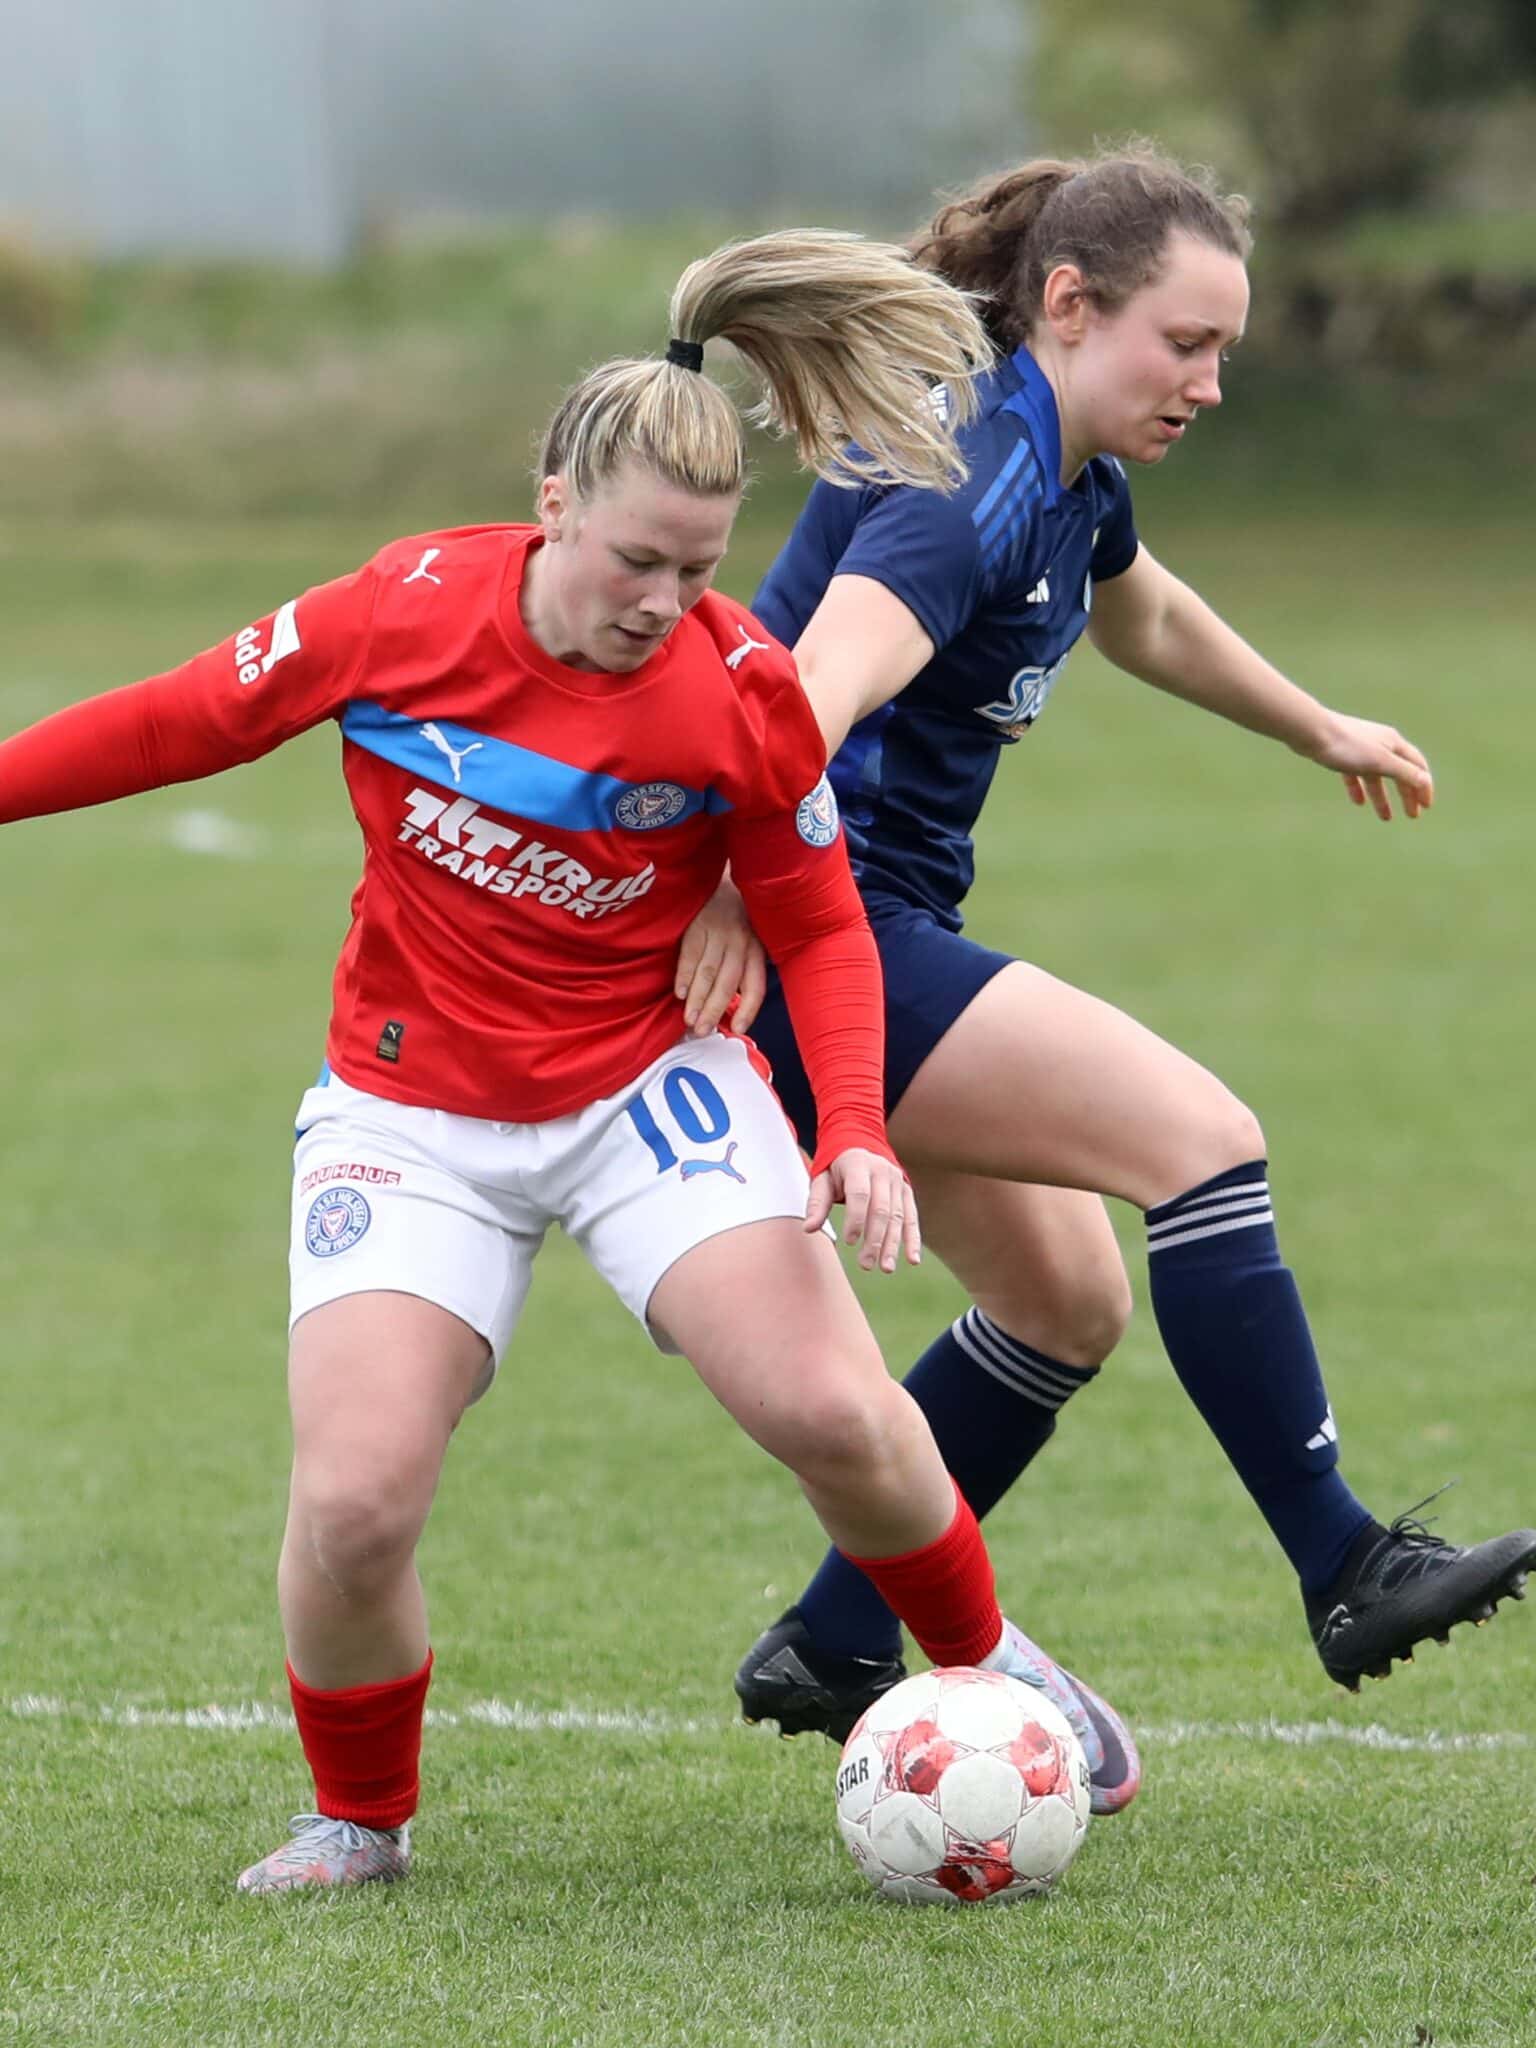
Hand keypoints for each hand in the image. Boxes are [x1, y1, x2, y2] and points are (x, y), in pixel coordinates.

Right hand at [673, 876, 767, 1035]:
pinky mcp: (697, 925)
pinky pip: (690, 954)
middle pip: (728, 983)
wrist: (716, 878)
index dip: (748, 1009)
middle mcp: (740, 942)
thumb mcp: (746, 942)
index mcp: (756, 950)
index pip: (756, 985)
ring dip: (698, 999)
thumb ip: (741, 972)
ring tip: (689, 1020)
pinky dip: (684, 975)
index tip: (737, 1029)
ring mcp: (718, 933)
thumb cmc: (732, 920)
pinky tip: (680, 993)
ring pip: (708, 972)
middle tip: (702, 1031)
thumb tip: (730, 1011)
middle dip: (714, 1010)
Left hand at [805, 1148, 920, 1274]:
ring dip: (893, 1244)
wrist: (861, 1143)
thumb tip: (809, 1229)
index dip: (856, 1219)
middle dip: (875, 1239)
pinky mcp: (907, 1191)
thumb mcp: (822, 1178)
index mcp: (858, 1164)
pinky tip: (912, 1259)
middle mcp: (882, 1171)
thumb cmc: (836, 1168)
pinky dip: (913, 1239)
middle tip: (865, 1265)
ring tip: (885, 1268)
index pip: (860, 1194)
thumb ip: (817, 1203)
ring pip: (898, 1217)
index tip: (849, 1242)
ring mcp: (897, 1181)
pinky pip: (911, 1217)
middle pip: (881, 1209)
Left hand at [1302, 712, 1434, 820]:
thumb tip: (1425, 782)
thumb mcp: (1379, 762)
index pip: (1417, 766)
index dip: (1424, 786)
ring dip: (1382, 797)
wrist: (1311, 731)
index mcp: (1394, 743)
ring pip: (1376, 777)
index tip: (1426, 807)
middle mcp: (1380, 743)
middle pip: (1399, 772)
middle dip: (1407, 794)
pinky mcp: (1341, 753)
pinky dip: (1360, 788)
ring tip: (1385, 818)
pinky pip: (1355, 774)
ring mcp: (1361, 748)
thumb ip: (1403, 772)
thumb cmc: (1346, 746)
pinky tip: (1358, 802)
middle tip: (1412, 816)